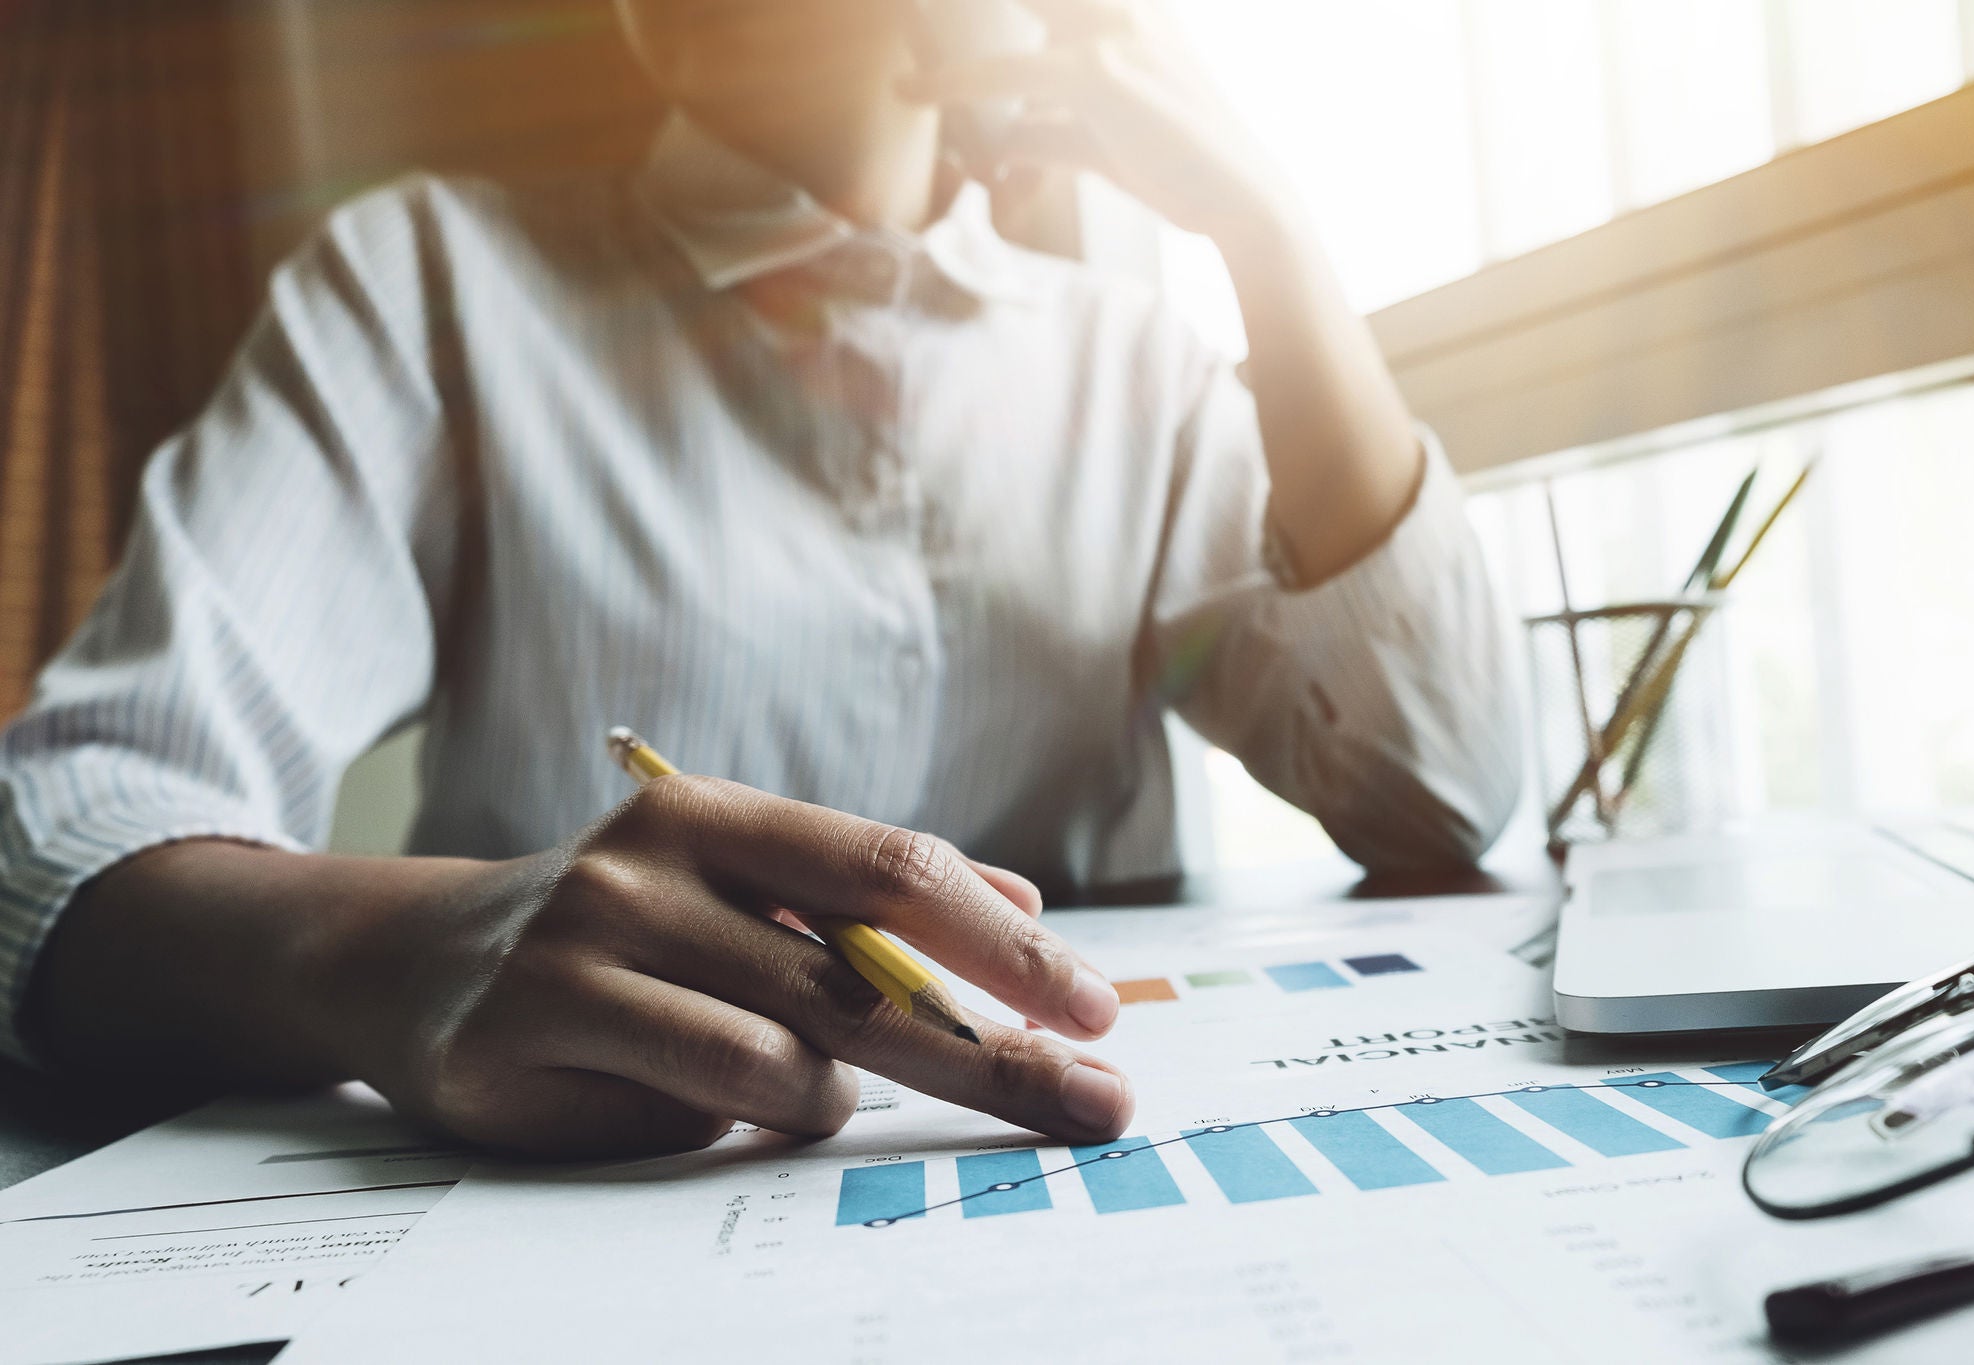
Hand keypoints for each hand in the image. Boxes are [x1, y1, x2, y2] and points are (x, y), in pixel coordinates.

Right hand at [323, 775, 1132, 1156]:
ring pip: (787, 1058)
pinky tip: (704, 1099)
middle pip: (864, 977)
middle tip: (1095, 1104)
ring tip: (806, 1085)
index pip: (889, 869)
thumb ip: (868, 900)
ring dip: (834, 1095)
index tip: (1093, 1010)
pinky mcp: (530, 1043)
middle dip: (997, 1053)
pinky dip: (738, 1121)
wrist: (417, 961)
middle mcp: (646, 867)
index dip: (1004, 945)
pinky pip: (697, 1112)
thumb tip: (1023, 908)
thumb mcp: (741, 886)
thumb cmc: (621, 925)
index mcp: (715, 813)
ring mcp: (581, 952)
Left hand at [899, 0, 1284, 245]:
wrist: (1241, 199)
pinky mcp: (1096, 75)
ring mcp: (1110, 34)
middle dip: (959, 2)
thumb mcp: (1104, 140)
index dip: (993, 3)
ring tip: (900, 30)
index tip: (935, 7)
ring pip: (1009, 10)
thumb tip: (1003, 141)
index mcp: (1129, 10)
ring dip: (945, 22)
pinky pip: (1005, 74)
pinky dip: (950, 82)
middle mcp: (1122, 7)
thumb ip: (1050, 128)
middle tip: (909, 7)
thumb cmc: (1179, 169)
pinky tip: (907, 90)